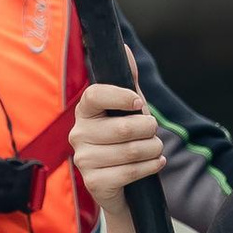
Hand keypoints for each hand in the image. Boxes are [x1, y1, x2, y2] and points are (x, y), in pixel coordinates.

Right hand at [72, 82, 164, 217]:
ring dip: (154, 149)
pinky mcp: (93, 182)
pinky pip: (130, 172)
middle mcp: (78, 134)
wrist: (122, 184)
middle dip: (149, 130)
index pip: (95, 95)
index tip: (139, 103)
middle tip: (153, 132)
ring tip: (155, 149)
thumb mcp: (128, 109)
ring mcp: (83, 160)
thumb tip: (124, 48)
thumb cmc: (124, 140)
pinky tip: (155, 163)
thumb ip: (128, 81)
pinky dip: (151, 166)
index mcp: (84, 111)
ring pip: (131, 150)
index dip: (120, 97)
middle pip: (123, 128)